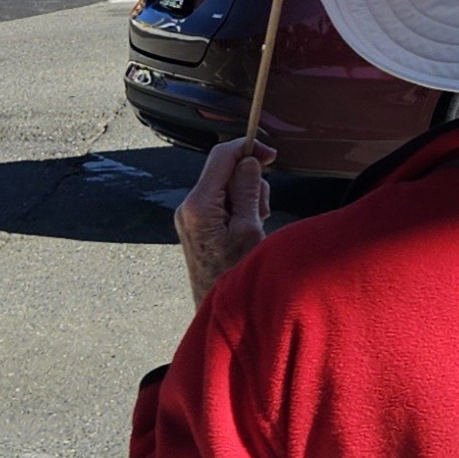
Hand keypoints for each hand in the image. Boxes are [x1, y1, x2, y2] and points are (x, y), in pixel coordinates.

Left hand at [173, 138, 273, 305]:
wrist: (219, 310)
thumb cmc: (236, 275)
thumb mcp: (250, 230)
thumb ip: (248, 191)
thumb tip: (248, 161)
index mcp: (200, 205)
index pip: (221, 157)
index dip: (247, 148)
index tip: (270, 153)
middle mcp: (188, 207)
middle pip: (223, 170)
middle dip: (250, 180)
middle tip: (264, 209)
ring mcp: (189, 216)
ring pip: (224, 185)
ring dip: (246, 196)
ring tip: (255, 224)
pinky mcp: (195, 224)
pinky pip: (219, 201)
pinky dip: (237, 207)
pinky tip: (245, 229)